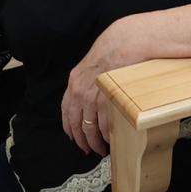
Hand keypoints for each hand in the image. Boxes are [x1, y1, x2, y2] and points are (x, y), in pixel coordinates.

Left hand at [59, 16, 148, 155]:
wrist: (125, 42)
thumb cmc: (113, 52)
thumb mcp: (92, 66)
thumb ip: (88, 82)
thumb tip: (90, 97)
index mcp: (74, 82)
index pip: (66, 111)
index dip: (68, 127)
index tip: (72, 136)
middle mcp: (80, 90)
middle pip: (76, 123)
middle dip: (81, 139)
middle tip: (86, 149)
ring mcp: (93, 95)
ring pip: (89, 126)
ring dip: (93, 141)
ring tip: (99, 149)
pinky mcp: (107, 98)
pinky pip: (104, 122)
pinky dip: (106, 134)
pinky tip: (109, 139)